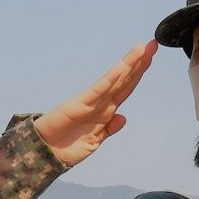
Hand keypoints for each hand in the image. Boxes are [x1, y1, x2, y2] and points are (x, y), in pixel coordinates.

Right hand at [34, 41, 157, 165]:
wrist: (45, 154)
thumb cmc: (67, 147)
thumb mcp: (94, 142)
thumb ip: (108, 130)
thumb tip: (123, 118)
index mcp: (106, 111)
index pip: (126, 87)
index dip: (139, 72)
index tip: (151, 57)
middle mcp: (101, 103)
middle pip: (124, 79)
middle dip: (139, 62)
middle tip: (153, 44)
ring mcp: (91, 101)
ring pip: (114, 80)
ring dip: (129, 64)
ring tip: (141, 48)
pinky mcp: (79, 104)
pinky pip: (98, 91)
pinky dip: (110, 80)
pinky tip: (121, 68)